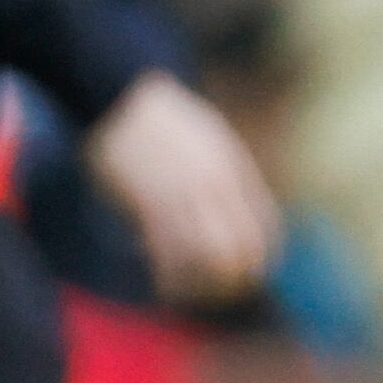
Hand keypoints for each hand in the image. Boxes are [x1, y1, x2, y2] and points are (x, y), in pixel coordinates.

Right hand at [84, 72, 279, 303]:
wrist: (119, 94)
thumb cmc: (158, 113)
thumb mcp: (207, 135)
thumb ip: (225, 172)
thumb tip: (237, 210)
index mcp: (231, 169)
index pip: (264, 229)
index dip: (258, 257)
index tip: (243, 270)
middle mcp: (212, 185)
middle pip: (239, 251)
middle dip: (230, 278)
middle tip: (212, 288)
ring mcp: (181, 192)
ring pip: (204, 257)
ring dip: (196, 280)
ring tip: (182, 286)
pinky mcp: (147, 199)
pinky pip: (166, 250)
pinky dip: (165, 269)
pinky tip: (157, 271)